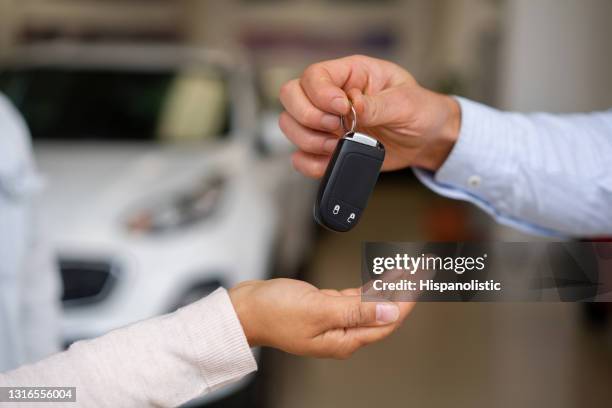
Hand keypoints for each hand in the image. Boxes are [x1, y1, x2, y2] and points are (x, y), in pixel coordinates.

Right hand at [229, 278, 413, 358]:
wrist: (246, 309)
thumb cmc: (273, 312)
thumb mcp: (318, 309)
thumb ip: (356, 311)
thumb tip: (391, 313)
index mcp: (344, 339)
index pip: (388, 321)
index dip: (409, 300)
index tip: (423, 280)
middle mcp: (343, 333)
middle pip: (384, 312)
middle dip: (406, 291)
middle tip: (422, 269)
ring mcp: (335, 321)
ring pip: (372, 304)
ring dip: (390, 287)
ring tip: (409, 269)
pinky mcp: (326, 308)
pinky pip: (357, 298)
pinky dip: (371, 287)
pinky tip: (382, 279)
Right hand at [279, 55, 460, 176]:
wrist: (426, 140)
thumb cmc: (419, 111)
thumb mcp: (406, 102)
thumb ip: (378, 104)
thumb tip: (353, 105)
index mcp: (351, 74)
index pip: (315, 75)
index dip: (320, 94)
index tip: (342, 109)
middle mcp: (331, 96)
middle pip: (291, 96)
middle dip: (309, 117)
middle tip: (337, 127)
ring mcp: (325, 123)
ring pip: (290, 126)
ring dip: (310, 141)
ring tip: (339, 144)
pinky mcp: (326, 148)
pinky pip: (301, 157)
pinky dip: (311, 163)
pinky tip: (334, 160)